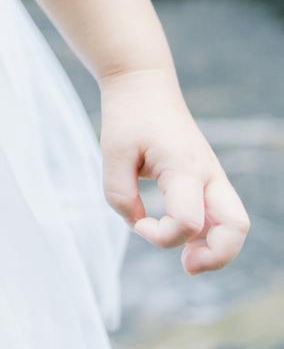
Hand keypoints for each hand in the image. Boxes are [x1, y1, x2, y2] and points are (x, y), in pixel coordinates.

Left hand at [99, 65, 250, 274]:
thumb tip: (138, 225)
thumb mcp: (111, 152)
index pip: (186, 221)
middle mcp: (206, 173)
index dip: (160, 236)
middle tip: (187, 265)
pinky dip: (210, 234)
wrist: (143, 83)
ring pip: (236, 224)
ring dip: (217, 249)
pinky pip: (222, 215)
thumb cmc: (128, 115)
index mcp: (183, 166)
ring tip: (188, 258)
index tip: (137, 224)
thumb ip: (120, 195)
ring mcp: (212, 175)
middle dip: (217, 257)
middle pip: (236, 227)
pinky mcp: (207, 177)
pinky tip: (183, 236)